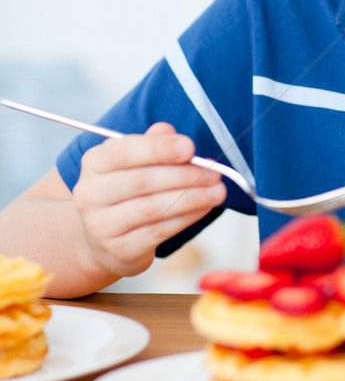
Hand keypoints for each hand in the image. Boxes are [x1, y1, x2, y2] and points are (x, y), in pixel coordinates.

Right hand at [72, 122, 226, 279]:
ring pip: (153, 208)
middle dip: (184, 175)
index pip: (123, 152)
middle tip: (214, 172)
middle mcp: (90, 194)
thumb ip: (152, 143)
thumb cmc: (126, 192)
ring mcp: (101, 225)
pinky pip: (159, 231)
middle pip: (142, 181)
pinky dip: (187, 217)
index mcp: (94, 163)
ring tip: (218, 191)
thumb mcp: (133, 162)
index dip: (158, 149)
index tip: (189, 147)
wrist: (102, 241)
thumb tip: (169, 131)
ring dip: (192, 198)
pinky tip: (204, 208)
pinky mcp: (119, 249)